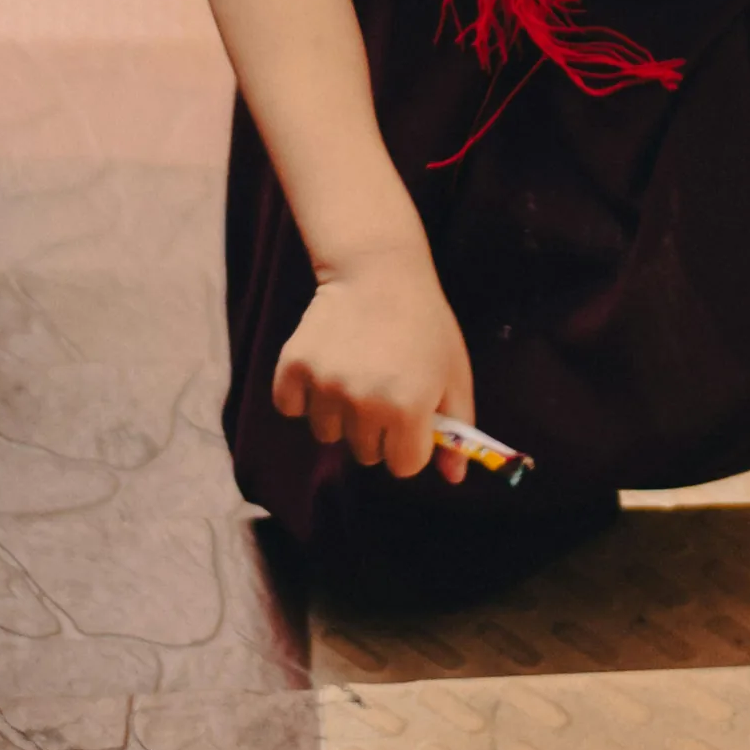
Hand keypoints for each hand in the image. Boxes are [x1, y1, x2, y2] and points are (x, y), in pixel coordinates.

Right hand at [272, 245, 475, 482]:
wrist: (379, 270)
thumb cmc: (425, 324)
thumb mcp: (454, 374)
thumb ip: (457, 428)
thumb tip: (453, 479)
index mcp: (408, 409)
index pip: (404, 466)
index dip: (411, 444)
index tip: (413, 418)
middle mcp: (364, 403)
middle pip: (365, 454)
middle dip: (378, 431)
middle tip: (384, 388)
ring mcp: (325, 385)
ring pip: (328, 434)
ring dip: (340, 415)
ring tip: (356, 374)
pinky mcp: (293, 367)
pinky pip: (291, 408)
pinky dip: (303, 396)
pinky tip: (326, 368)